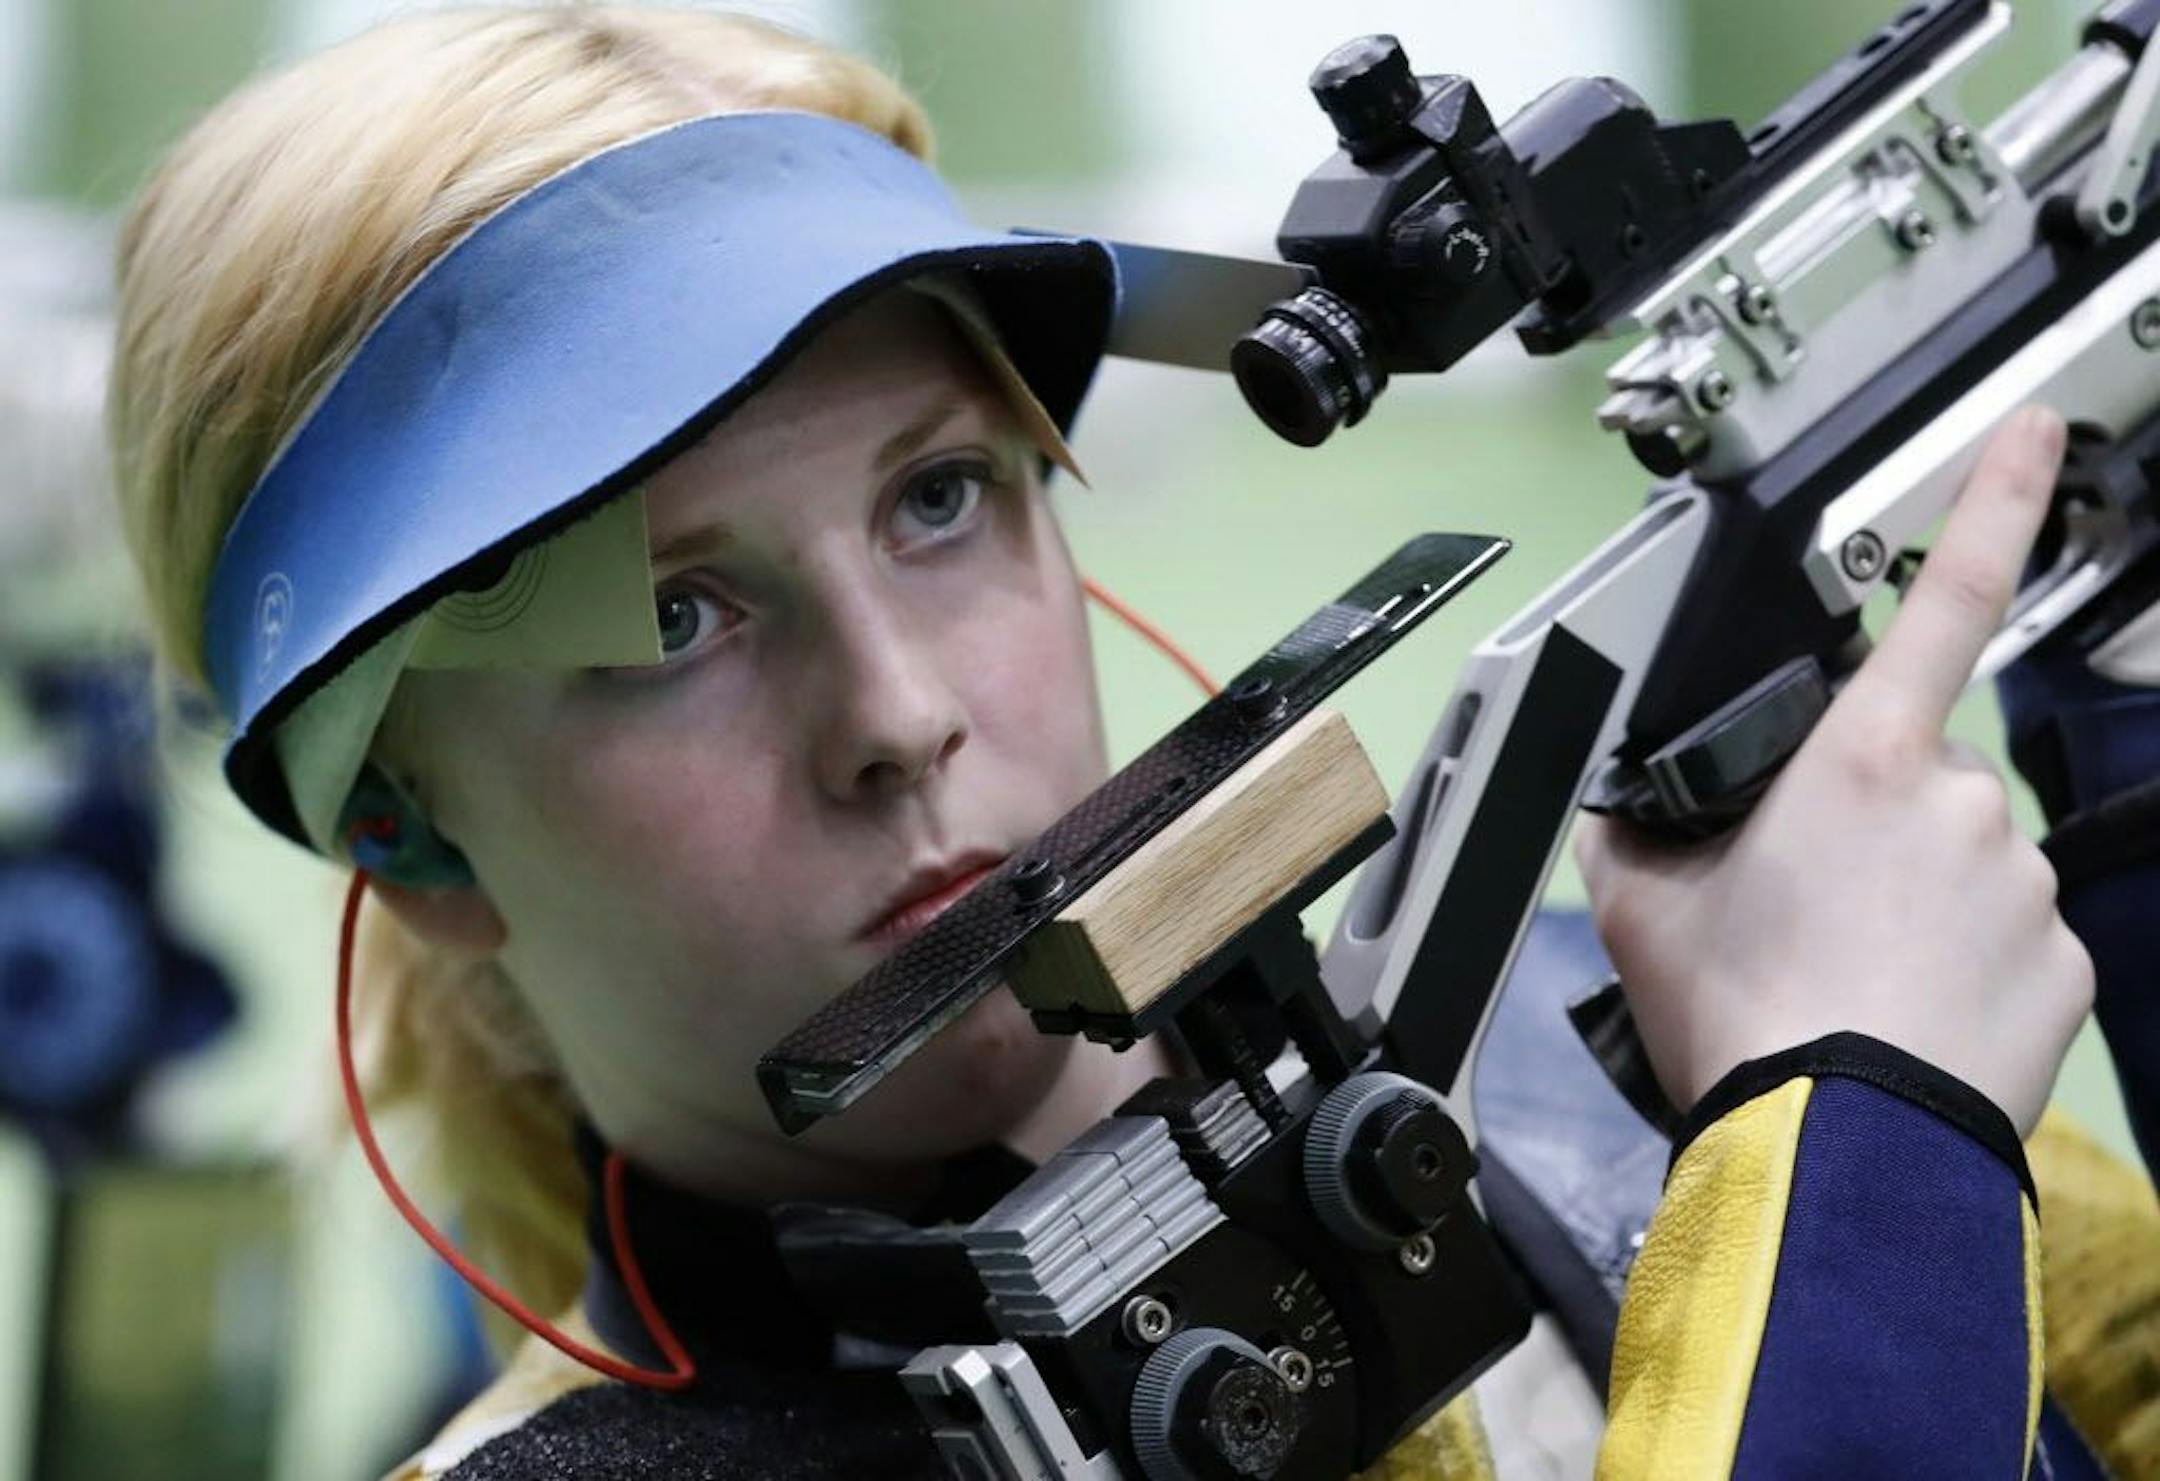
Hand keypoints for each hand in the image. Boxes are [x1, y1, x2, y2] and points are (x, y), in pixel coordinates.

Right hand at [1577, 405, 2092, 1136]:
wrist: (1836, 1149)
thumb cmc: (1743, 1016)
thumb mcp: (1639, 903)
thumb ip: (1634, 824)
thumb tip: (1622, 803)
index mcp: (1855, 761)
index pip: (1940, 601)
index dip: (1989, 503)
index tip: (2028, 432)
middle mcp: (1957, 801)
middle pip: (1916, 774)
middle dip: (1872, 821)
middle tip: (1808, 908)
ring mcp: (2023, 883)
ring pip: (1966, 860)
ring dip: (1918, 898)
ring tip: (1850, 977)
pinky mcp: (2063, 964)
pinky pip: (2011, 938)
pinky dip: (1965, 965)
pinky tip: (1907, 1012)